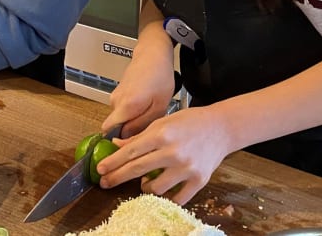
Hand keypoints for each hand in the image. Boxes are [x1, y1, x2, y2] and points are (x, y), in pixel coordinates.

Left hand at [95, 104, 233, 204]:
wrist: (221, 127)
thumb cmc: (190, 122)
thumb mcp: (163, 121)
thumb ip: (140, 135)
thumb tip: (116, 145)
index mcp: (161, 134)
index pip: (131, 151)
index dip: (113, 162)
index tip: (100, 170)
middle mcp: (173, 152)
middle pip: (137, 169)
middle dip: (118, 177)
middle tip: (105, 183)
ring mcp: (186, 168)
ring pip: (155, 188)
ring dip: (144, 187)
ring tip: (143, 183)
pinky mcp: (199, 181)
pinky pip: (177, 199)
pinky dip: (166, 197)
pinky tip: (161, 192)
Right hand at [102, 40, 176, 137]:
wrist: (152, 54)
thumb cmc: (159, 76)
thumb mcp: (159, 105)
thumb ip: (143, 125)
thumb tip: (131, 139)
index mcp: (125, 107)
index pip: (110, 133)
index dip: (119, 142)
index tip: (129, 148)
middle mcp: (115, 102)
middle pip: (116, 127)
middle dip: (129, 132)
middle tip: (147, 131)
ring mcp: (115, 96)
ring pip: (121, 118)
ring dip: (133, 120)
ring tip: (150, 113)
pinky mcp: (118, 92)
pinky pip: (123, 108)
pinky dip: (133, 110)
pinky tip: (146, 104)